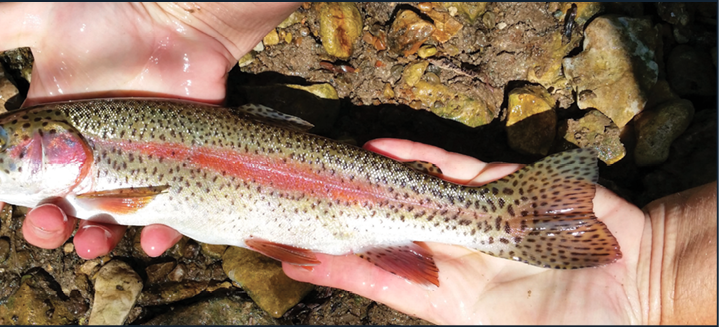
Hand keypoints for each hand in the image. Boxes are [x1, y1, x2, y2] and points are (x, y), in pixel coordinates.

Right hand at [0, 2, 299, 257]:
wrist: (172, 13)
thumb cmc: (109, 14)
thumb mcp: (43, 20)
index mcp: (44, 132)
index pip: (1, 180)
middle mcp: (82, 157)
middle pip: (53, 209)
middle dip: (44, 227)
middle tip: (46, 219)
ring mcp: (126, 165)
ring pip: (104, 220)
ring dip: (93, 239)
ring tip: (90, 239)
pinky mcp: (170, 166)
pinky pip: (166, 212)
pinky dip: (162, 232)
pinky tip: (155, 238)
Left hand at [284, 138, 648, 323]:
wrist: (637, 282)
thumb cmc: (580, 322)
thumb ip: (447, 311)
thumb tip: (419, 304)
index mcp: (447, 296)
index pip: (379, 280)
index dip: (336, 270)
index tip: (290, 261)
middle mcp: (450, 253)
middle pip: (384, 230)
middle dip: (343, 219)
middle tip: (295, 204)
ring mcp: (470, 216)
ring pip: (408, 194)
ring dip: (368, 184)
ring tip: (323, 173)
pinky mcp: (497, 184)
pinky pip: (448, 168)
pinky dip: (414, 157)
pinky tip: (378, 150)